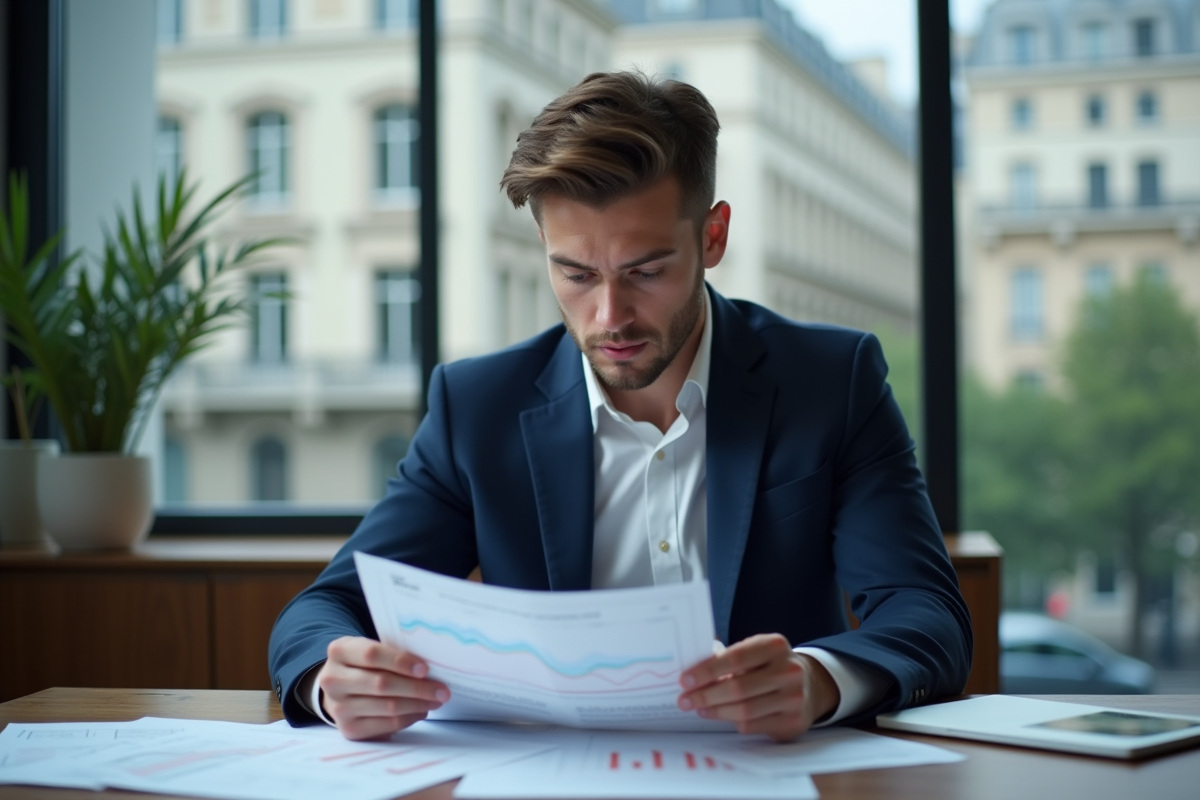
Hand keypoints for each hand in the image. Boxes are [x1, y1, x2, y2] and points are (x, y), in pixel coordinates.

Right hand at [317, 636, 449, 739]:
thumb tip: (430, 665)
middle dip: (417, 688)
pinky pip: (386, 725)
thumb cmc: (364, 664)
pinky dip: (409, 718)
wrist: (339, 688)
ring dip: (417, 704)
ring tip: (436, 700)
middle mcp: (333, 680)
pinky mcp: (348, 729)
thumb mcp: (369, 649)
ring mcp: (338, 707)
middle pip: (381, 684)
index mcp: (339, 651)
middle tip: (442, 690)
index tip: (425, 669)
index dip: (400, 661)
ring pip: (387, 706)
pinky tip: (421, 711)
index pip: (372, 654)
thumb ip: (392, 653)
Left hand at [677, 633, 839, 741]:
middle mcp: (789, 670)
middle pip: (738, 687)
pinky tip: (720, 715)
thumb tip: (692, 666)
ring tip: (699, 708)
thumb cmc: (771, 666)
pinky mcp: (793, 722)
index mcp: (775, 646)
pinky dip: (732, 722)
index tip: (685, 679)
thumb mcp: (756, 651)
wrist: (810, 685)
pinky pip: (754, 725)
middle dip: (706, 695)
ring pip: (744, 710)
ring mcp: (794, 698)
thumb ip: (728, 655)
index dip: (707, 670)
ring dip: (715, 711)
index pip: (736, 657)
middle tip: (685, 699)